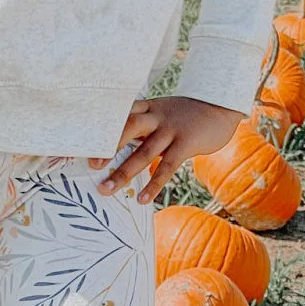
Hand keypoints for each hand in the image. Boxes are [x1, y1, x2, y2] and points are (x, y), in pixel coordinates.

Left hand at [89, 96, 243, 204]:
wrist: (221, 106)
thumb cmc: (189, 113)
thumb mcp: (164, 112)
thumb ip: (146, 125)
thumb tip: (124, 146)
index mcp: (148, 107)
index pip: (120, 115)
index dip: (102, 127)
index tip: (83, 140)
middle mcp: (156, 116)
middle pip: (126, 130)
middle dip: (106, 148)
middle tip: (90, 165)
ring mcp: (171, 129)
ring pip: (142, 152)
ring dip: (123, 173)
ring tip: (106, 189)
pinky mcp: (186, 143)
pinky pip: (166, 167)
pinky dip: (153, 185)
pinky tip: (143, 199)